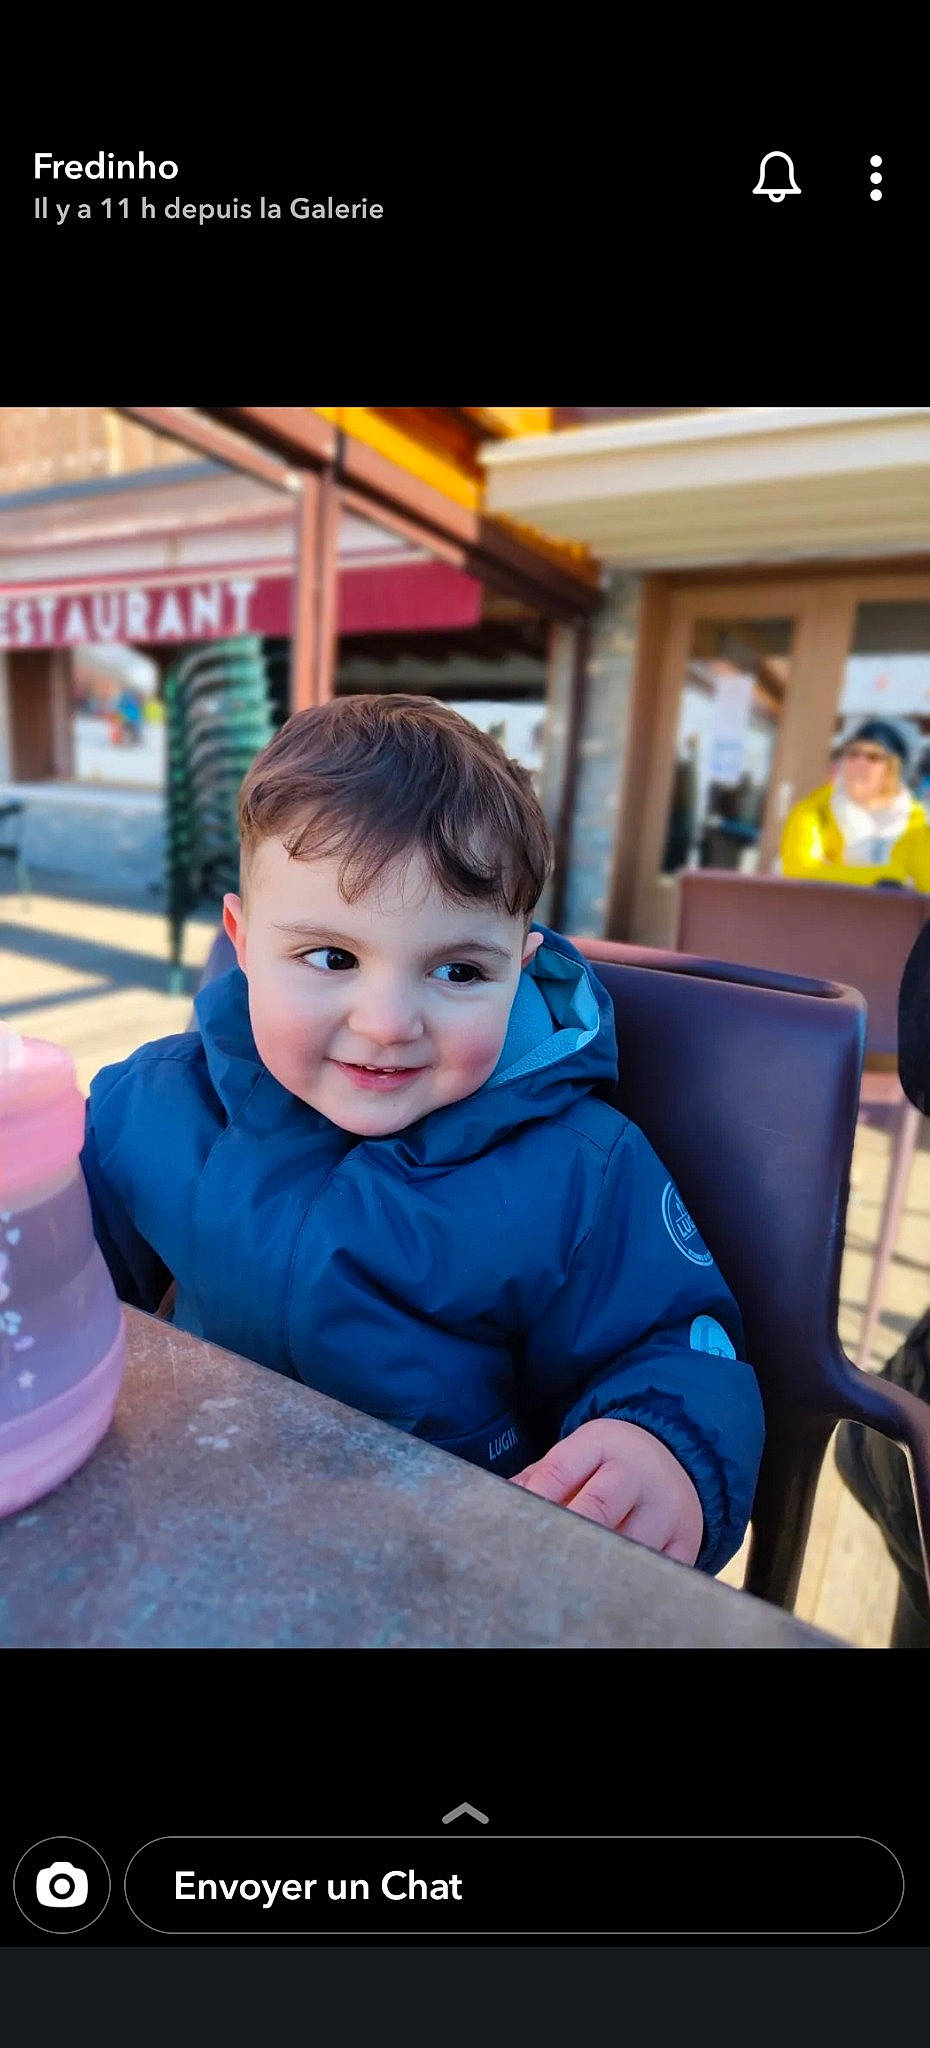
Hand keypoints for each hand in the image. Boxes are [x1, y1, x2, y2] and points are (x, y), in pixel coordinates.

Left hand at [510, 1417, 703, 1565]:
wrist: (676, 1456)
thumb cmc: (609, 1464)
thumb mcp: (577, 1455)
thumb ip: (539, 1478)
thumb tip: (499, 1507)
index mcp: (603, 1444)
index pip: (559, 1470)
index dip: (533, 1500)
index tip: (513, 1527)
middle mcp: (638, 1473)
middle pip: (595, 1508)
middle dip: (564, 1536)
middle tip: (538, 1560)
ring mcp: (667, 1508)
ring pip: (626, 1547)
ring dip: (596, 1564)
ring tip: (570, 1578)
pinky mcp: (685, 1539)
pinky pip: (655, 1570)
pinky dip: (632, 1580)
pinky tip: (610, 1584)